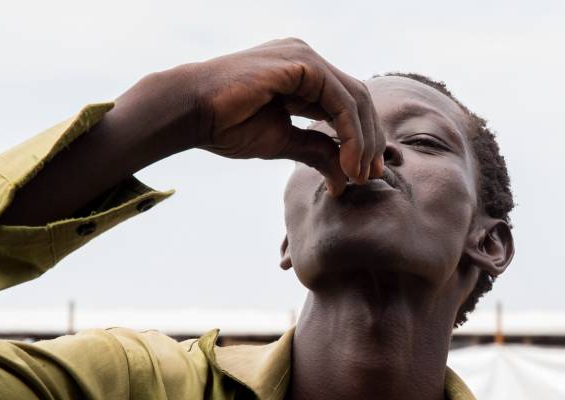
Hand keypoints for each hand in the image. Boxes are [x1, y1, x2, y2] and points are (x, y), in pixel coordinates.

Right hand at [189, 38, 384, 194]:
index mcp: (304, 75)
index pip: (349, 105)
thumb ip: (316, 152)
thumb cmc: (228, 125)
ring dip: (364, 141)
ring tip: (358, 173)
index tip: (365, 173)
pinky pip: (341, 100)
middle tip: (371, 175)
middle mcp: (308, 60)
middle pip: (359, 99)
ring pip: (355, 99)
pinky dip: (351, 133)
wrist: (192, 112)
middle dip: (371, 140)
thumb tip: (346, 177)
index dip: (364, 139)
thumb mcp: (283, 143)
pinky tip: (348, 161)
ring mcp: (306, 57)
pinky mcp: (302, 63)